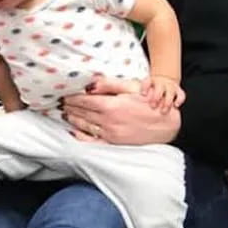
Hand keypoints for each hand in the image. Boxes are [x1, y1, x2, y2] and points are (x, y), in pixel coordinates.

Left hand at [62, 76, 179, 144]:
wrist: (167, 125)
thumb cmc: (150, 102)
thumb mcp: (132, 87)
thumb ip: (110, 84)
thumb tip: (91, 84)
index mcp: (111, 106)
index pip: (84, 101)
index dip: (72, 97)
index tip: (64, 94)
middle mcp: (108, 121)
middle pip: (82, 113)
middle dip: (70, 107)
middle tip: (60, 102)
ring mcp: (110, 134)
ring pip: (84, 126)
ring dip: (73, 119)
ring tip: (65, 113)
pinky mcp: (114, 143)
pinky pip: (92, 141)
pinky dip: (81, 136)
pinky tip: (74, 131)